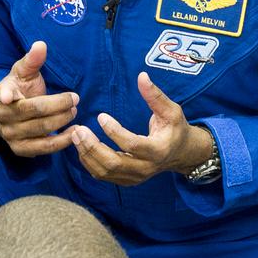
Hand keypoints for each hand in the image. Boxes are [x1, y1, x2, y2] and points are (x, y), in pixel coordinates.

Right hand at [0, 42, 79, 156]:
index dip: (6, 95)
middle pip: (34, 112)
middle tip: (75, 98)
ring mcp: (11, 135)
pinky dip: (61, 141)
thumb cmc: (19, 89)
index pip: (4, 94)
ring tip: (75, 112)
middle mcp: (4, 116)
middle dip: (58, 105)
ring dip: (62, 121)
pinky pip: (43, 148)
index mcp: (2, 94)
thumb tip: (41, 44)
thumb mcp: (23, 72)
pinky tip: (74, 132)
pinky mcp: (21, 149)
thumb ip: (32, 60)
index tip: (7, 96)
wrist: (8, 115)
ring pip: (40, 130)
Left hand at [69, 72, 210, 186]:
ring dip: (87, 154)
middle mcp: (146, 168)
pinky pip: (104, 175)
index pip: (132, 144)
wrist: (181, 154)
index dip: (114, 131)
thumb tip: (141, 76)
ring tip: (76, 136)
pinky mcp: (127, 181)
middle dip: (92, 147)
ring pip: (105, 172)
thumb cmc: (175, 129)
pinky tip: (83, 146)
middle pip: (113, 163)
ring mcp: (136, 177)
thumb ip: (155, 95)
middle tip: (79, 130)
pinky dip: (89, 162)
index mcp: (158, 150)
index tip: (101, 116)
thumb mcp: (171, 110)